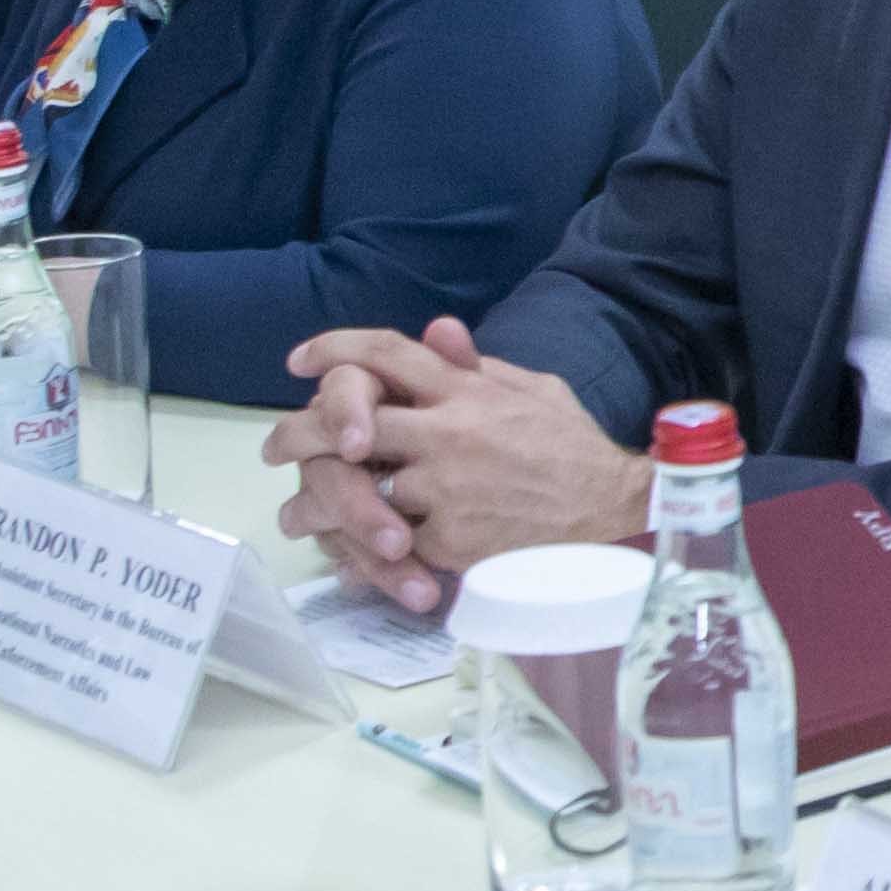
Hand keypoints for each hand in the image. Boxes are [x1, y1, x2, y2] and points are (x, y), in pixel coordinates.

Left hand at [264, 320, 652, 614]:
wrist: (615, 516)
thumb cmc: (575, 451)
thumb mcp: (536, 391)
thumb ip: (478, 366)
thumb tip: (436, 330)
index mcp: (467, 393)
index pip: (388, 355)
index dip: (335, 350)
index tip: (298, 360)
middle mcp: (449, 433)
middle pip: (348, 423)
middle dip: (300, 432)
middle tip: (275, 447)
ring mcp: (446, 489)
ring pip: (358, 491)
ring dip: (321, 504)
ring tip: (299, 516)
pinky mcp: (451, 540)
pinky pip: (390, 545)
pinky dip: (366, 555)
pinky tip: (350, 560)